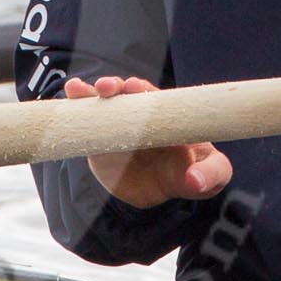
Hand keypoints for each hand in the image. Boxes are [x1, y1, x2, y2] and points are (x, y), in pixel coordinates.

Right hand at [65, 75, 230, 208]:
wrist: (157, 194)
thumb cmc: (188, 175)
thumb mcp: (211, 176)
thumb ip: (210, 176)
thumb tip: (193, 180)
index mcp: (168, 116)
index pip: (155, 98)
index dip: (144, 91)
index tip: (135, 87)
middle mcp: (141, 115)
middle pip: (126, 93)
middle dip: (116, 86)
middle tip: (109, 88)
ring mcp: (118, 124)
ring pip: (102, 101)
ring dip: (90, 92)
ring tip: (79, 90)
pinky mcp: (98, 138)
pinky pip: (85, 119)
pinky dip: (77, 106)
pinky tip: (70, 95)